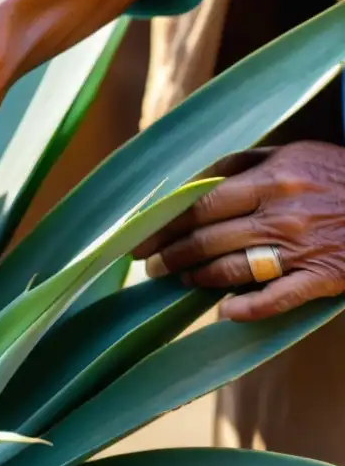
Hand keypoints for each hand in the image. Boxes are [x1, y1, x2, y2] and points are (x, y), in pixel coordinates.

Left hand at [134, 142, 344, 320]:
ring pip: (232, 270)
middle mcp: (281, 215)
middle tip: (151, 267)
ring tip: (181, 279)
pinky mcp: (322, 277)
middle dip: (171, 257)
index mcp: (271, 180)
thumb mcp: (292, 153)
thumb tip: (189, 184)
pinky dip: (247, 309)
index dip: (163, 228)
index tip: (140, 241)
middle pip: (208, 240)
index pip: (200, 207)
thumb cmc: (336, 174)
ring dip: (198, 278)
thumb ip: (239, 164)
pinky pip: (277, 299)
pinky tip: (225, 312)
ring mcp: (301, 249)